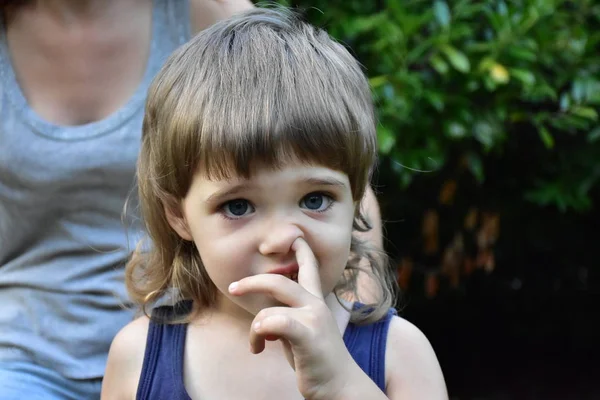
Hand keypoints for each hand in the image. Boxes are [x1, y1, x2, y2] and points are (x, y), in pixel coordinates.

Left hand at [228, 238, 354, 399]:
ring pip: (268, 310)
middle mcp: (316, 305)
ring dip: (255, 329)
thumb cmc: (317, 361)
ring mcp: (313, 318)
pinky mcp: (307, 334)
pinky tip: (258, 348)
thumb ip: (286, 318)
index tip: (294, 237)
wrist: (339, 387)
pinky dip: (258, 335)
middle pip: (279, 281)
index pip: (309, 267)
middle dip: (252, 282)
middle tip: (233, 287)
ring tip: (257, 346)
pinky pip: (272, 323)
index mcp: (315, 302)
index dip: (302, 250)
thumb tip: (264, 318)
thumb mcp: (300, 333)